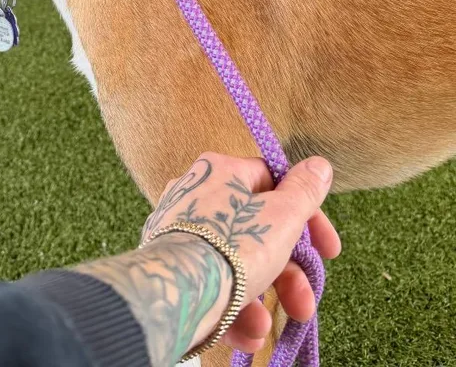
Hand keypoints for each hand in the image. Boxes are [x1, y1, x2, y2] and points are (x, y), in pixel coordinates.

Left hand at [142, 152, 340, 352]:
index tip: (328, 251)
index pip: (272, 183)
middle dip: (287, 274)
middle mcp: (194, 193)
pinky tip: (246, 333)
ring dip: (259, 299)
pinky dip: (230, 307)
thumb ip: (304, 192)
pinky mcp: (169, 263)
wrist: (178, 291)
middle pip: (256, 230)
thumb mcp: (282, 216)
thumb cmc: (234, 246)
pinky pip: (208, 280)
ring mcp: (177, 229)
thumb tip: (319, 165)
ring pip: (233, 262)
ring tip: (264, 328)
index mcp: (221, 170)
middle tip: (304, 304)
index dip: (307, 216)